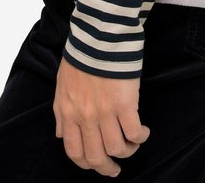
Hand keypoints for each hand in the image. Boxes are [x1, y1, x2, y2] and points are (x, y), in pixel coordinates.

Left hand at [54, 54, 150, 175]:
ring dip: (127, 152)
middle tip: (116, 169)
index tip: (97, 165)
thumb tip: (61, 135)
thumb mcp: (62, 86)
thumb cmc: (82, 56)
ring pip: (117, 149)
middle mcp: (85, 117)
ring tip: (133, 145)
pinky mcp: (125, 104)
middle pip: (96, 157)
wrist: (99, 35)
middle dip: (107, 168)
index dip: (86, 164)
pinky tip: (143, 132)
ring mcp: (105, 112)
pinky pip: (134, 133)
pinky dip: (140, 138)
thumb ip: (61, 114)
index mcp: (68, 113)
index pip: (74, 152)